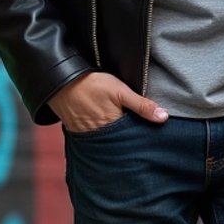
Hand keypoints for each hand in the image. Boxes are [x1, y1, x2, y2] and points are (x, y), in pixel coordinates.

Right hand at [50, 72, 168, 132]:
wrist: (60, 81)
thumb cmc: (92, 83)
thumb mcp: (121, 91)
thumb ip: (142, 106)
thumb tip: (163, 118)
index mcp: (113, 126)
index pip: (132, 138)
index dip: (140, 137)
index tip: (149, 138)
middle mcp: (100, 134)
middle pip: (119, 143)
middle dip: (127, 142)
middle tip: (137, 141)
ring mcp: (87, 134)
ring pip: (106, 142)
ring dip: (113, 141)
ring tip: (122, 138)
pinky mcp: (77, 131)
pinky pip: (92, 139)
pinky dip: (100, 139)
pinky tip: (105, 134)